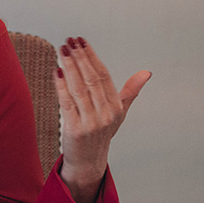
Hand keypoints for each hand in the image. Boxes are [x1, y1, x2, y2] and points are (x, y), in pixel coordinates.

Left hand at [54, 36, 150, 202]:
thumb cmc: (101, 133)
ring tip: (62, 50)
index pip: (104, 76)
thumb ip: (130, 91)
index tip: (82, 41)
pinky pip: (67, 103)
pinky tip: (56, 71)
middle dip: (80, 58)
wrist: (88, 161)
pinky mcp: (75, 130)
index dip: (92, 57)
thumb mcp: (119, 113)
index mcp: (116, 107)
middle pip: (91, 79)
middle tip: (69, 41)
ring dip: (70, 67)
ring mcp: (91, 122)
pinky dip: (61, 86)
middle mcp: (106, 114)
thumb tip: (146, 73)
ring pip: (79, 89)